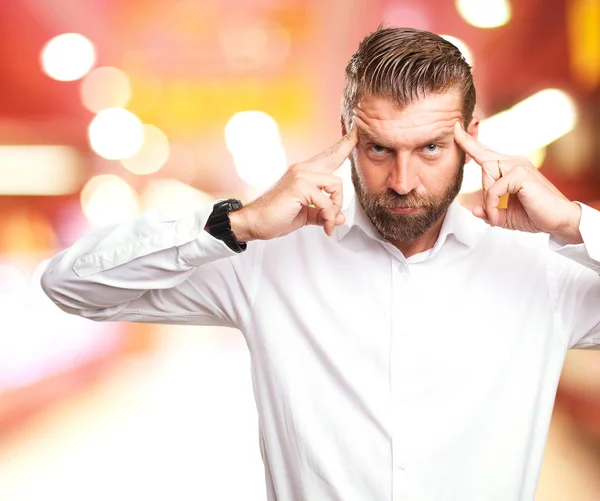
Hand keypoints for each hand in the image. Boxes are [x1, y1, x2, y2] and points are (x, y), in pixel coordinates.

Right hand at [230, 128, 357, 240]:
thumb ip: (323, 214)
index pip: (326, 156)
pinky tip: (325, 225)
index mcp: (303, 173)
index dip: (341, 145)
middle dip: (347, 146)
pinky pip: (326, 201)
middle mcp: (302, 170)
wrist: (254, 222)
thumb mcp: (305, 215)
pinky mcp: (299, 186)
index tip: (353, 133)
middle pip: (333, 156)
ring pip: (336, 184)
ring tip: (329, 221)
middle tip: (356, 133)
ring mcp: (301, 176)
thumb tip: (339, 218)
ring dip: (336, 207)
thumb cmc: (275, 216)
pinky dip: (328, 216)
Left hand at [453, 122, 582, 243]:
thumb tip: (474, 210)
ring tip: (497, 215)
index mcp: (509, 166)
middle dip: (484, 191)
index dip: (468, 140)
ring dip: (488, 200)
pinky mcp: (520, 173)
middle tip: (493, 211)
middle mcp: (514, 161)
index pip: (483, 150)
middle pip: (482, 163)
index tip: (455, 127)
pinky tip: (496, 215)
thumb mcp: (503, 215)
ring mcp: (518, 164)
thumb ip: (487, 210)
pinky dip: (491, 205)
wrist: (559, 221)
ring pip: (487, 175)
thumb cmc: (534, 215)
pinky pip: (493, 188)